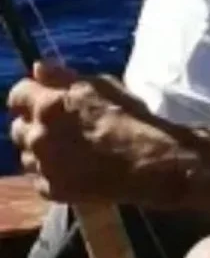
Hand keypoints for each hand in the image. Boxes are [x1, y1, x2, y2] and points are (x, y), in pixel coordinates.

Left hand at [8, 61, 156, 203]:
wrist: (143, 162)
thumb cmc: (129, 117)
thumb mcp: (103, 86)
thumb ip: (64, 77)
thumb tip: (38, 68)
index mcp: (49, 105)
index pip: (18, 94)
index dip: (31, 93)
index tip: (45, 96)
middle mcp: (38, 136)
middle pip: (17, 127)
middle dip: (34, 123)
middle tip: (60, 124)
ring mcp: (42, 166)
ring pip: (26, 154)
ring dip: (40, 149)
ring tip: (68, 148)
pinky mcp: (49, 189)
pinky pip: (39, 176)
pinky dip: (51, 170)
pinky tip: (74, 166)